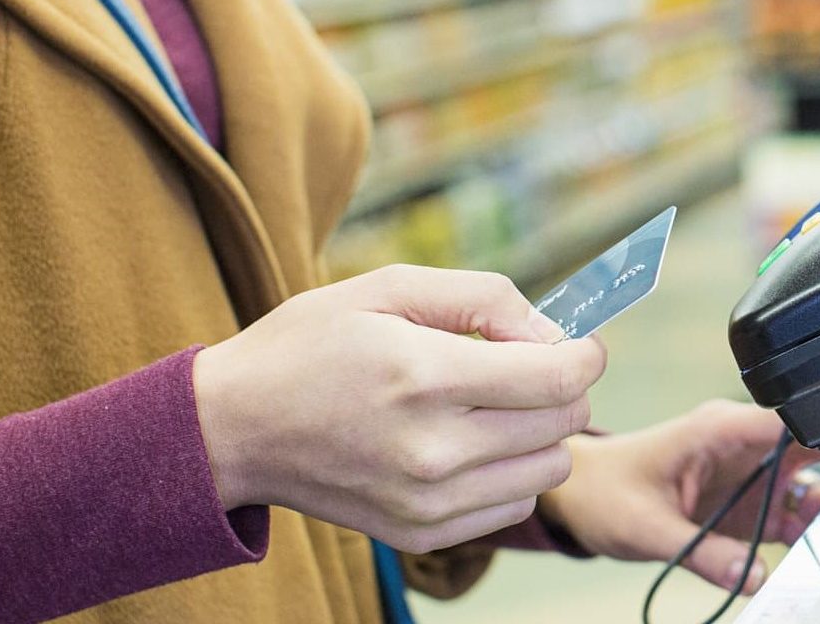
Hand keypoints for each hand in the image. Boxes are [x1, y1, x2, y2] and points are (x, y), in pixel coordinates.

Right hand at [193, 265, 606, 553]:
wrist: (233, 428)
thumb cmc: (312, 344)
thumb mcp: (390, 287)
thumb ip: (486, 298)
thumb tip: (556, 334)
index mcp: (424, 376)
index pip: (559, 377)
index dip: (587, 354)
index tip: (579, 343)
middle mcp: (432, 449)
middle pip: (564, 422)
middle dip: (565, 385)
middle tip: (530, 365)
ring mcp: (427, 500)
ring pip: (550, 468)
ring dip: (542, 432)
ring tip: (496, 405)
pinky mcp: (421, 532)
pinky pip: (515, 505)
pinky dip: (513, 472)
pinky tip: (473, 444)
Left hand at [538, 400, 819, 592]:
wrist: (580, 495)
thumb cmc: (607, 490)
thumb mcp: (649, 527)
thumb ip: (705, 553)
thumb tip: (754, 577)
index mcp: (723, 428)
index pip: (801, 423)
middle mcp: (743, 443)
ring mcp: (748, 470)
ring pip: (814, 479)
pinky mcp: (745, 497)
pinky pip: (792, 510)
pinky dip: (814, 527)